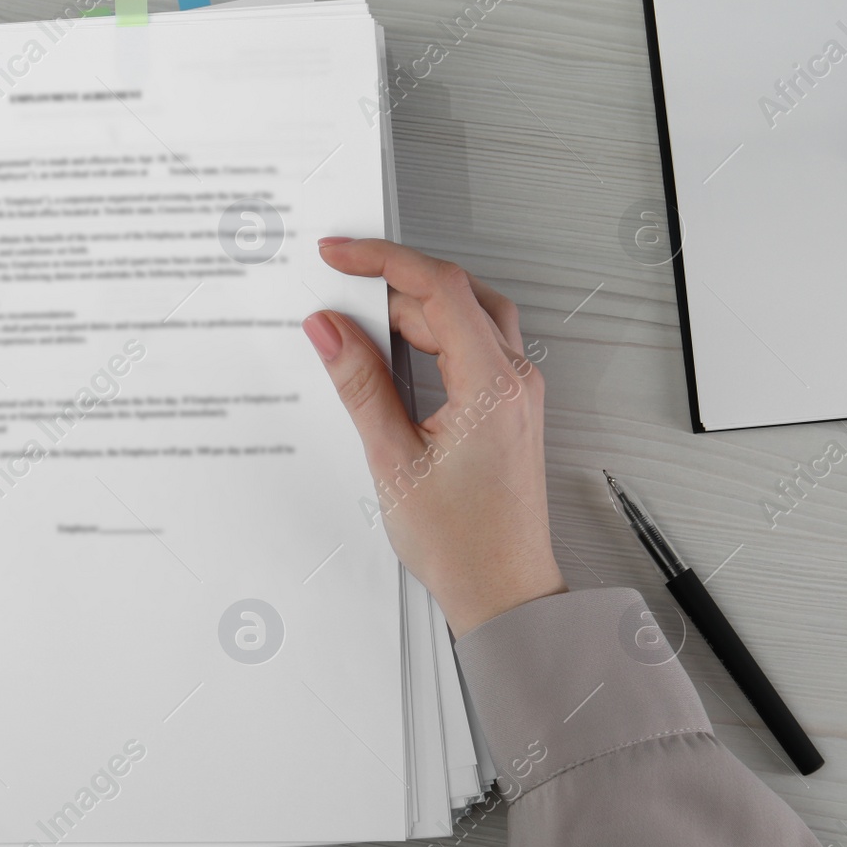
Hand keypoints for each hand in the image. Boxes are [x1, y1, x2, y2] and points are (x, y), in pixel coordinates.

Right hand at [302, 238, 564, 635]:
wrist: (504, 592)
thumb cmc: (462, 543)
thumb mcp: (392, 459)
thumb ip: (359, 385)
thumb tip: (330, 330)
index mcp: (492, 385)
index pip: (439, 289)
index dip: (384, 260)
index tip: (340, 253)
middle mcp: (515, 380)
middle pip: (455, 296)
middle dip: (393, 285)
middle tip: (338, 289)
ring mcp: (516, 393)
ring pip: (468, 316)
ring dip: (415, 309)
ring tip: (360, 321)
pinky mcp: (508, 408)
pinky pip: (473, 347)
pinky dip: (431, 337)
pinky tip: (394, 356)